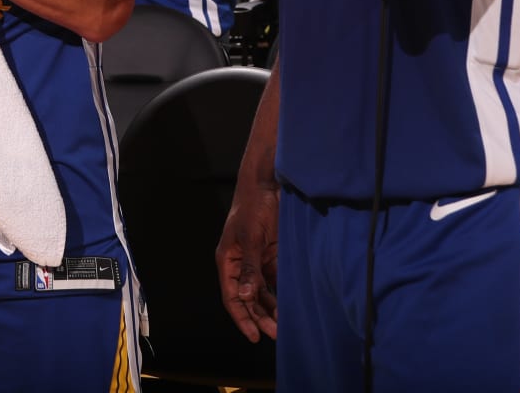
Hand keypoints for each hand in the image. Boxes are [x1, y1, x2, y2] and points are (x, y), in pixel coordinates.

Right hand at [216, 181, 279, 341]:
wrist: (270, 183)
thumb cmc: (252, 207)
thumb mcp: (250, 238)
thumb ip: (249, 268)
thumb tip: (246, 296)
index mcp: (228, 260)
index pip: (232, 296)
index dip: (241, 317)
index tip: (254, 336)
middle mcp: (242, 264)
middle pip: (249, 297)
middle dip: (260, 316)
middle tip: (276, 333)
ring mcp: (259, 260)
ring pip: (264, 292)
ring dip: (272, 308)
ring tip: (285, 325)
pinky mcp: (275, 255)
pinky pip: (277, 280)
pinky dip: (282, 293)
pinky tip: (291, 306)